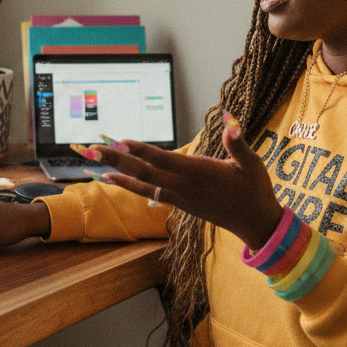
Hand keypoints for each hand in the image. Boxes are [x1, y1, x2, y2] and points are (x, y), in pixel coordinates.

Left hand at [88, 117, 283, 250]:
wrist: (255, 224)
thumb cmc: (255, 191)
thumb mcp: (253, 165)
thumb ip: (239, 144)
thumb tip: (231, 121)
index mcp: (199, 173)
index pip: (164, 160)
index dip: (141, 151)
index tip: (120, 141)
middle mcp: (183, 186)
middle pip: (144, 171)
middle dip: (116, 159)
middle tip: (90, 149)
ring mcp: (179, 196)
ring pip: (142, 183)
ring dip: (116, 172)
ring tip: (92, 164)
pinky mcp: (179, 203)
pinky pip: (148, 193)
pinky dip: (129, 185)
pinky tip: (112, 178)